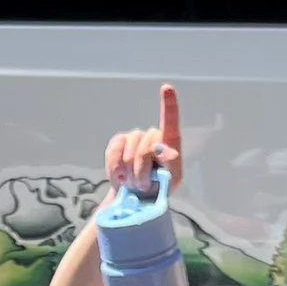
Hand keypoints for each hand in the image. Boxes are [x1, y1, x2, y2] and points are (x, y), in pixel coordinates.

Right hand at [104, 81, 181, 201]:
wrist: (135, 197)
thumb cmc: (158, 188)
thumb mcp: (171, 180)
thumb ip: (172, 164)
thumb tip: (163, 149)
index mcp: (169, 142)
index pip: (170, 121)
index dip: (168, 105)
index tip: (166, 88)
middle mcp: (151, 135)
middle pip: (146, 149)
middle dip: (144, 172)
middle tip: (144, 185)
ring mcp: (133, 137)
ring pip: (130, 154)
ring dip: (131, 174)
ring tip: (134, 183)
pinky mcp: (117, 143)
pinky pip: (114, 154)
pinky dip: (116, 170)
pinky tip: (120, 177)